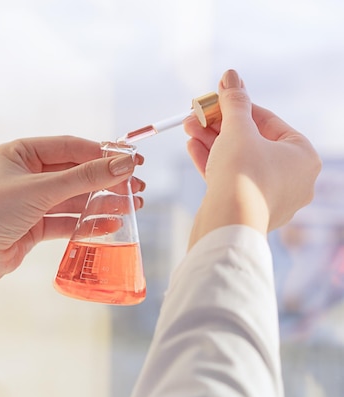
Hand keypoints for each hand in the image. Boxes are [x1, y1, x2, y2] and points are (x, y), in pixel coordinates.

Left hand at [0, 135, 144, 282]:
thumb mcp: (41, 190)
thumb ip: (84, 177)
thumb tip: (125, 163)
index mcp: (20, 153)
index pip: (70, 147)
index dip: (102, 153)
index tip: (132, 160)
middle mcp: (26, 174)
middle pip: (75, 173)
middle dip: (106, 180)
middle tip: (138, 186)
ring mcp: (30, 200)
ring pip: (74, 198)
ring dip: (102, 202)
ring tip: (133, 206)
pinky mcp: (33, 225)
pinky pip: (67, 220)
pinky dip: (87, 222)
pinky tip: (111, 224)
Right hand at [184, 69, 320, 243]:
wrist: (228, 226)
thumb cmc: (242, 175)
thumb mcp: (238, 129)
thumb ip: (234, 101)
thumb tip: (231, 75)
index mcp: (303, 156)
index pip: (268, 121)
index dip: (237, 106)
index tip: (215, 97)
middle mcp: (293, 178)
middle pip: (251, 141)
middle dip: (218, 125)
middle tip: (196, 113)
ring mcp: (271, 196)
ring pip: (238, 161)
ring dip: (211, 142)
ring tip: (188, 127)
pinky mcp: (248, 209)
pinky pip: (232, 179)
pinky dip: (213, 163)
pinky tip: (193, 147)